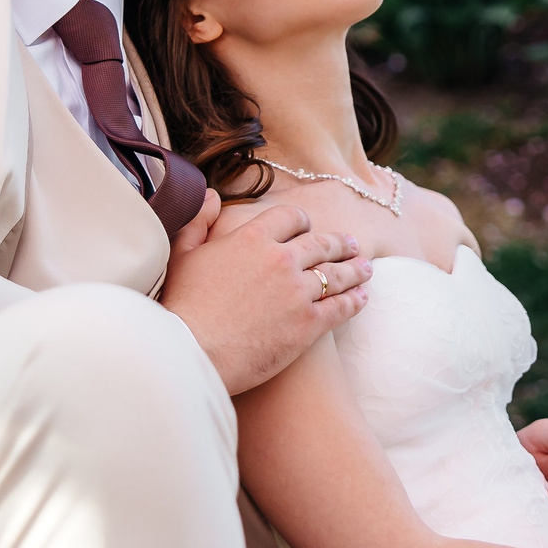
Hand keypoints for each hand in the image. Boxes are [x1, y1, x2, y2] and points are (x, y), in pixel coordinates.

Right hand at [162, 196, 371, 394]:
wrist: (192, 352)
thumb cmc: (182, 306)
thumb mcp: (183, 254)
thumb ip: (199, 221)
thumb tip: (211, 195)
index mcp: (252, 237)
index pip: (291, 218)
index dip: (303, 222)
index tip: (309, 228)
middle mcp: (281, 258)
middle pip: (321, 244)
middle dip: (340, 243)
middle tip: (352, 245)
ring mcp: (297, 291)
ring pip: (336, 274)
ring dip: (355, 270)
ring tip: (365, 268)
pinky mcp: (308, 324)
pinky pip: (340, 307)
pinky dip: (355, 301)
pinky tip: (362, 298)